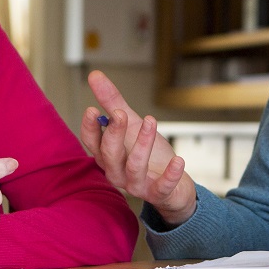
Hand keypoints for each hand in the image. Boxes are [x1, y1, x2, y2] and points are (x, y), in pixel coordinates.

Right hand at [79, 70, 197, 225]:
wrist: (174, 185)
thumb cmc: (149, 154)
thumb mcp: (133, 124)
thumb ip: (113, 102)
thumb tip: (94, 75)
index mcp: (108, 155)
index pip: (92, 143)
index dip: (90, 128)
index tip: (92, 109)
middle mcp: (116, 172)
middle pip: (109, 155)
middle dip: (113, 134)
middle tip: (120, 113)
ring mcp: (136, 185)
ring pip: (134, 167)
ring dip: (142, 145)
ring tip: (151, 121)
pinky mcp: (157, 194)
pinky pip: (161, 187)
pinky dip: (170, 175)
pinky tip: (178, 160)